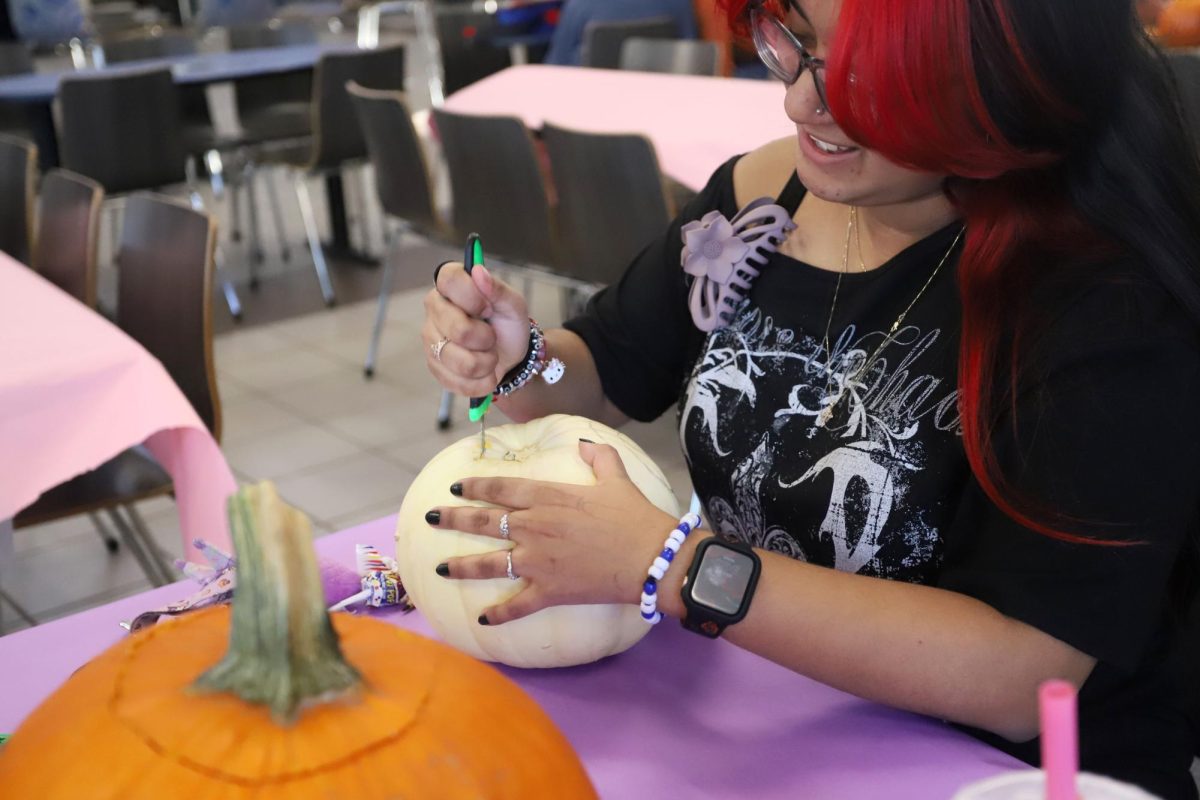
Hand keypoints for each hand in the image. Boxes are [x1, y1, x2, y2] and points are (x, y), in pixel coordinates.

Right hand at [423, 262, 529, 396]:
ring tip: (491, 356)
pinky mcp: (434, 365)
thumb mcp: (514, 305)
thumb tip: (478, 271)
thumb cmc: (508, 325)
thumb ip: (498, 289)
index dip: (471, 296)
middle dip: (485, 339)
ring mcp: (430, 338)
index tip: (487, 308)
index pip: (448, 279)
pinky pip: (455, 380)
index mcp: (452, 285)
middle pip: (456, 329)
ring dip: (484, 363)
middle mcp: (434, 308)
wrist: (510, 358)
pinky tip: (486, 373)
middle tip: (492, 337)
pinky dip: (479, 382)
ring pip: (455, 359)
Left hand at [426, 441, 678, 624]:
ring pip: (489, 563)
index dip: (475, 486)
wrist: (651, 557)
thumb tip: (585, 442)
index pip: (500, 488)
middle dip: (452, 519)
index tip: (456, 487)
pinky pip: (517, 606)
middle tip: (430, 518)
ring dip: (461, 566)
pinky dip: (499, 615)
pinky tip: (482, 619)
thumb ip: (600, 456)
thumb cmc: (635, 516)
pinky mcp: (549, 591)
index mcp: (548, 497)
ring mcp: (538, 561)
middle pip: (483, 521)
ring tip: (439, 567)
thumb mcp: (617, 478)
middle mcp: (535, 527)